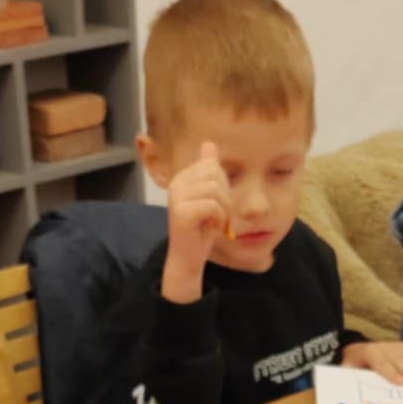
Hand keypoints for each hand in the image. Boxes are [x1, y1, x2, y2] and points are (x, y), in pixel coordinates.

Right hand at [161, 141, 232, 302]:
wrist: (188, 259)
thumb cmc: (200, 230)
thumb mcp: (209, 196)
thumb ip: (208, 171)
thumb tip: (208, 144)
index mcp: (182, 177)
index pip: (211, 165)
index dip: (223, 185)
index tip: (218, 205)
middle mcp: (176, 184)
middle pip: (215, 173)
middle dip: (226, 195)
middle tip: (221, 215)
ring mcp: (177, 197)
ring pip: (215, 189)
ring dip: (224, 208)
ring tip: (218, 221)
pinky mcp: (181, 212)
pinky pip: (212, 205)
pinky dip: (219, 218)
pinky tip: (213, 227)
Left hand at [341, 340, 402, 384]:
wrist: (357, 350)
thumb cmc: (353, 365)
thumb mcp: (346, 369)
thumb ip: (347, 374)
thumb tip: (346, 383)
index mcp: (369, 354)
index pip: (382, 364)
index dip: (392, 373)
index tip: (402, 382)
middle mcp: (383, 348)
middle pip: (398, 360)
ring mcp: (393, 346)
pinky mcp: (401, 346)